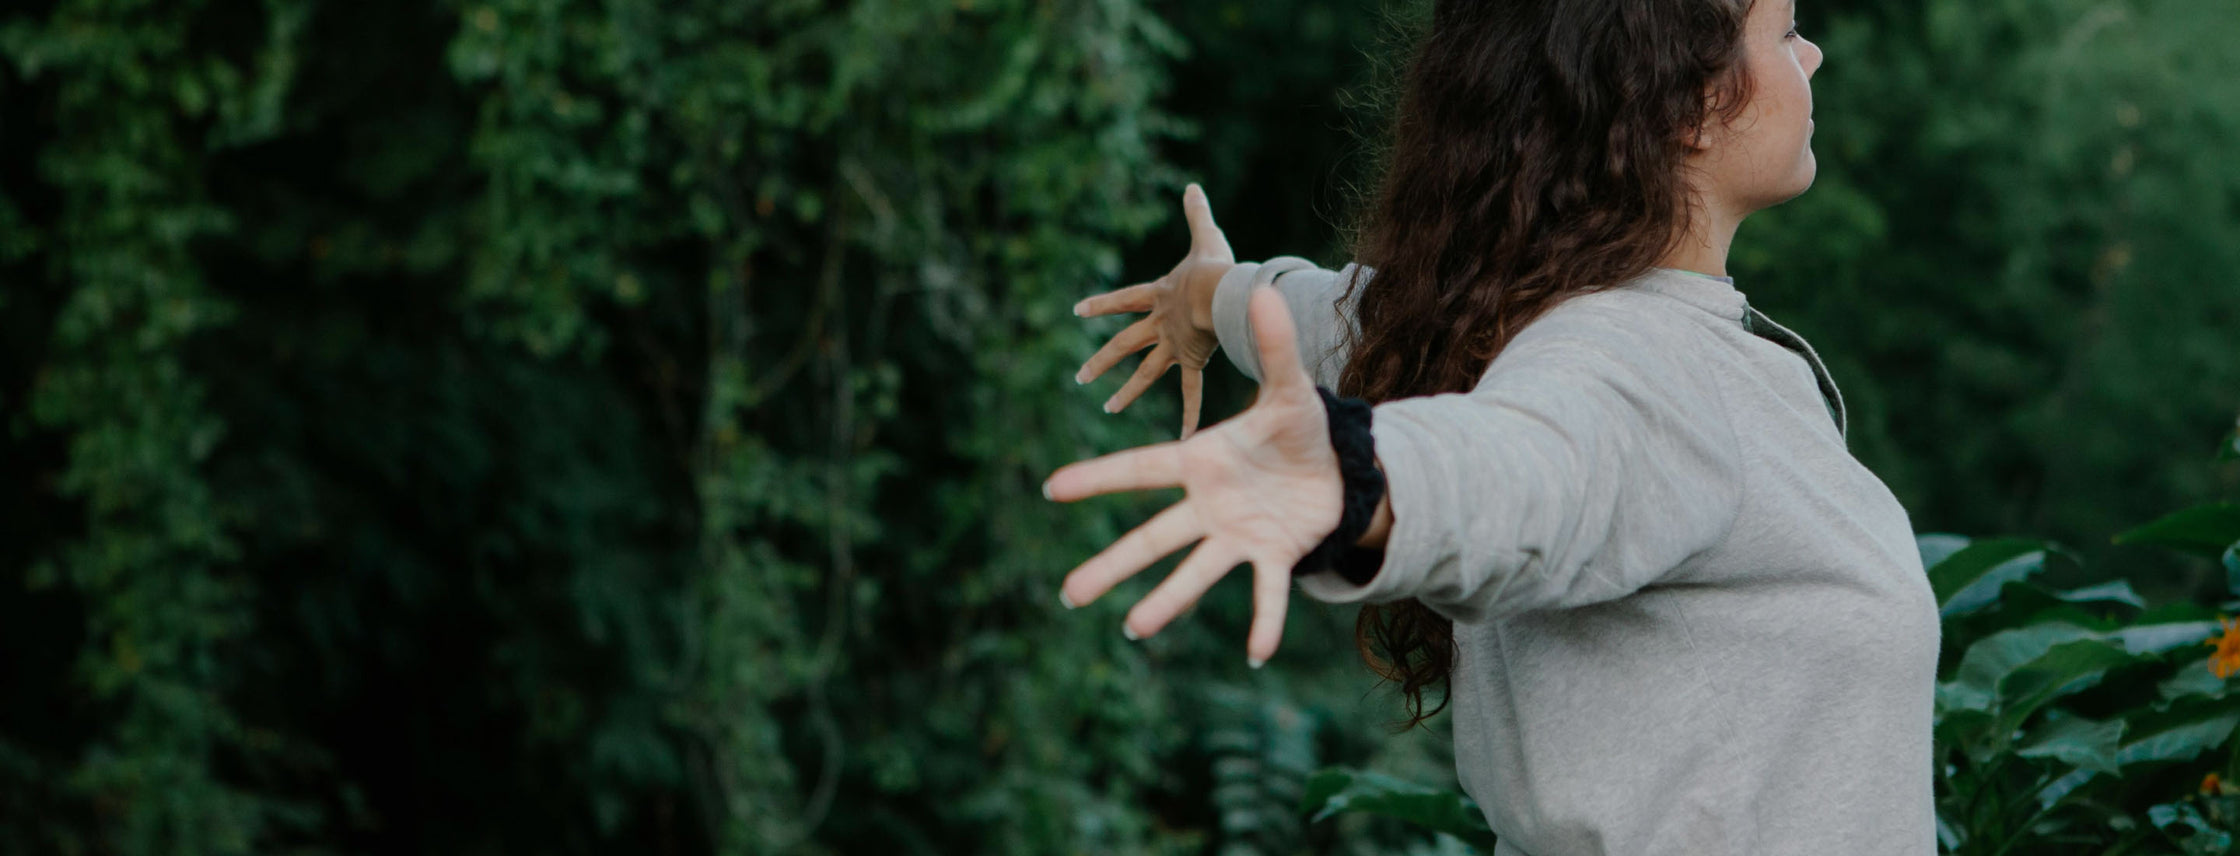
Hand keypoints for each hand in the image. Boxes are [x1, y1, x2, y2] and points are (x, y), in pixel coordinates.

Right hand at [1045, 287, 1342, 667]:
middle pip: (1152, 536)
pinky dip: (1264, 622)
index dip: (1097, 478)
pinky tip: (1256, 654)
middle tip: (1069, 593)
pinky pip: (1265, 593)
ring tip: (1134, 629)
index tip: (1052, 487)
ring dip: (1166, 601)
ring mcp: (1237, 535)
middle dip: (1111, 564)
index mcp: (1201, 462)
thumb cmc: (1298, 429)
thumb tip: (1264, 287)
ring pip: (1194, 571)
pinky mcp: (1272, 555)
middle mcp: (1209, 505)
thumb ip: (1275, 346)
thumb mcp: (1291, 388)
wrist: (1337, 467)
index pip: (1141, 469)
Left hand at [1073, 182, 1233, 438]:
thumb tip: (1191, 184)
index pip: (1121, 299)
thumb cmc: (1214, 265)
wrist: (1221, 293)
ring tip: (1107, 408)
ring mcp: (1173, 345)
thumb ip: (1197, 213)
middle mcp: (1159, 323)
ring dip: (1126, 391)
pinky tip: (1183, 440)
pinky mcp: (1192, 360)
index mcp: (1157, 295)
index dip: (1100, 304)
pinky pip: (1189, 392)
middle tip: (1080, 377)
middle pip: (1123, 343)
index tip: (1076, 310)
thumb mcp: (1205, 236)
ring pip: (1144, 372)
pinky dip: (1188, 416)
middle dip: (1100, 360)